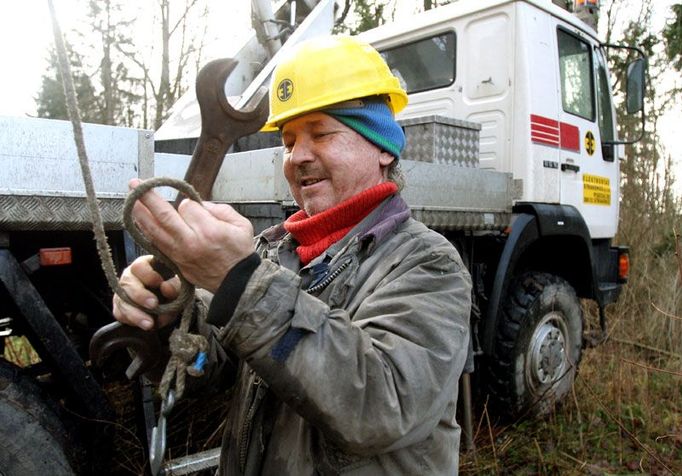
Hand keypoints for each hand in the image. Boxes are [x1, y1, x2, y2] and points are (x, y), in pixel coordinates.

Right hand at [113, 255, 180, 329]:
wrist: (169, 302)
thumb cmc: (173, 289)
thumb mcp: (179, 285)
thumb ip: (175, 285)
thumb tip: (166, 288)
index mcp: (144, 266)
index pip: (138, 266)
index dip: (148, 275)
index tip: (159, 283)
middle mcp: (129, 277)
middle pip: (126, 284)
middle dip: (140, 296)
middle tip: (153, 305)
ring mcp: (122, 292)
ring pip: (122, 301)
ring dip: (135, 314)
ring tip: (149, 323)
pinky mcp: (120, 307)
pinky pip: (120, 314)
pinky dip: (131, 321)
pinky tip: (143, 324)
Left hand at [128, 178, 254, 292]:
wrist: (237, 283)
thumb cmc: (240, 253)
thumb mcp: (241, 225)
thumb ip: (220, 209)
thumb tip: (198, 205)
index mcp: (209, 231)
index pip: (187, 207)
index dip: (188, 202)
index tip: (194, 205)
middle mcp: (191, 242)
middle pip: (163, 215)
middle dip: (147, 197)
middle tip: (135, 183)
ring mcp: (180, 254)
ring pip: (154, 230)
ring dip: (139, 214)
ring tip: (130, 200)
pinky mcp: (175, 263)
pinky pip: (156, 245)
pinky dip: (146, 232)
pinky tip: (139, 222)